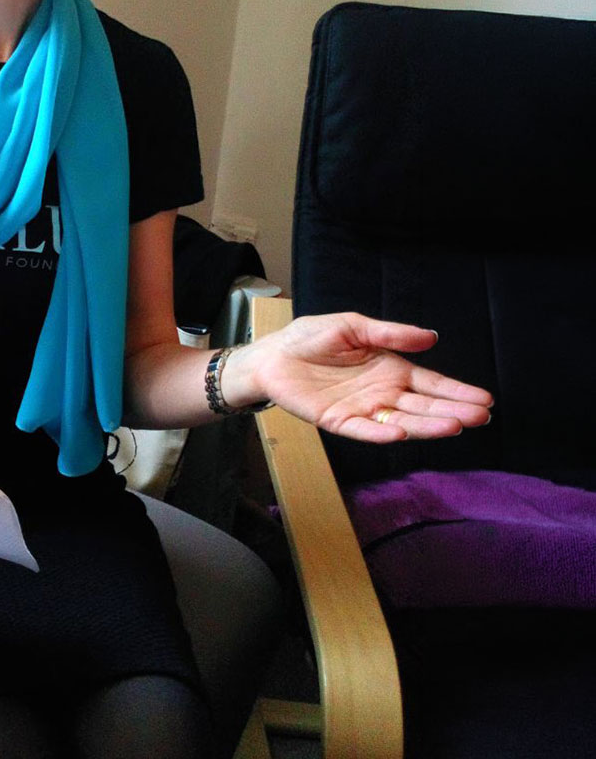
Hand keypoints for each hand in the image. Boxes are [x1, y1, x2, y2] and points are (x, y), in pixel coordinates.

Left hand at [236, 312, 493, 442]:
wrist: (272, 355)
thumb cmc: (311, 339)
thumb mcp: (354, 326)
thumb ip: (390, 334)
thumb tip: (431, 337)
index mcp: (391, 369)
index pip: (431, 383)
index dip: (456, 392)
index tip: (485, 400)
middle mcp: (383, 393)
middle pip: (424, 405)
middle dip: (453, 411)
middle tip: (481, 417)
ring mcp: (363, 409)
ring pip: (402, 420)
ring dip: (427, 425)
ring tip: (455, 426)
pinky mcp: (339, 421)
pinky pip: (364, 430)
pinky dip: (381, 432)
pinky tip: (401, 432)